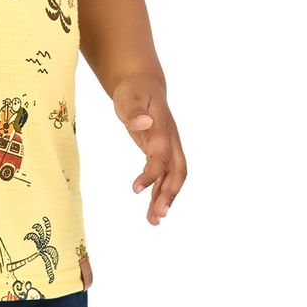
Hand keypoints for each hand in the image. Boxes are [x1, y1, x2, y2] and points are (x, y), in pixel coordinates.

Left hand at [112, 74, 186, 224]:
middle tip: (158, 215)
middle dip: (169, 194)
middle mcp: (170, 140)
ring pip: (172, 177)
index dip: (151, 174)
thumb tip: (144, 124)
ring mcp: (168, 147)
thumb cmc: (134, 91)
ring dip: (165, 199)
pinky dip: (160, 193)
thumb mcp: (129, 97)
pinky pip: (164, 176)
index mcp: (162, 128)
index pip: (161, 156)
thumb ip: (134, 112)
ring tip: (153, 221)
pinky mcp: (162, 153)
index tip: (135, 189)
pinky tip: (152, 210)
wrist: (143, 85)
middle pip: (177, 171)